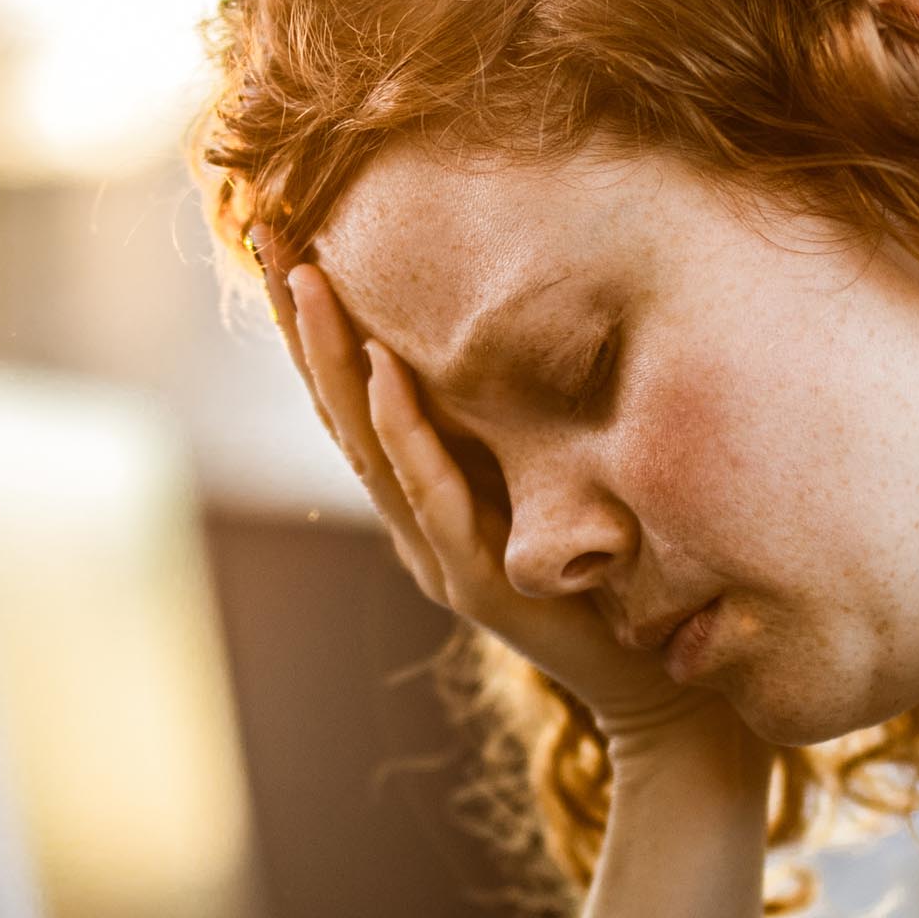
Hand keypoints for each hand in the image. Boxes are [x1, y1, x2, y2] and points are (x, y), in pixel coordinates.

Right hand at [255, 232, 722, 759]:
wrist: (657, 689)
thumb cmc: (610, 583)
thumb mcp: (550, 488)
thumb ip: (512, 437)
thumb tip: (508, 340)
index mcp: (421, 499)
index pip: (351, 396)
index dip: (310, 321)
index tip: (278, 234)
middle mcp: (413, 523)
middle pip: (337, 407)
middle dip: (296, 317)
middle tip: (260, 228)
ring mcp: (438, 555)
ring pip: (368, 444)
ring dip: (333, 356)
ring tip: (303, 278)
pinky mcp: (481, 582)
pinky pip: (433, 493)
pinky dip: (404, 428)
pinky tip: (383, 368)